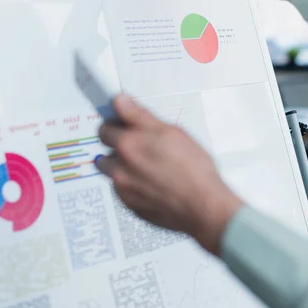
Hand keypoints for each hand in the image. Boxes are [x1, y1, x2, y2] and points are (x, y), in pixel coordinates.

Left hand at [97, 94, 242, 254]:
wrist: (203, 206)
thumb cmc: (192, 167)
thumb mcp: (170, 131)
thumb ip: (139, 115)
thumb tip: (119, 100)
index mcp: (127, 145)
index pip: (104, 128)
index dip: (118, 125)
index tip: (130, 126)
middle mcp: (119, 168)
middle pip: (106, 151)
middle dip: (120, 146)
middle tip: (144, 146)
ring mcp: (123, 190)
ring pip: (114, 172)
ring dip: (124, 166)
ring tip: (149, 166)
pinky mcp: (131, 206)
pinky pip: (123, 190)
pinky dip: (133, 184)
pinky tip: (154, 182)